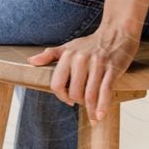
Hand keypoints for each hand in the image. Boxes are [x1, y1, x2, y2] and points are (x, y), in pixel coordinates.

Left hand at [27, 26, 141, 121]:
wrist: (117, 32)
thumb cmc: (92, 43)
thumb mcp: (69, 46)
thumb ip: (50, 54)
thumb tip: (31, 61)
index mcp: (68, 55)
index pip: (57, 84)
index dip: (61, 96)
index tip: (68, 100)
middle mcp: (81, 60)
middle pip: (74, 92)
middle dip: (78, 102)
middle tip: (83, 104)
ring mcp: (98, 65)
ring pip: (89, 94)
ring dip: (90, 109)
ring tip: (93, 117)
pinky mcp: (112, 69)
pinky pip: (105, 91)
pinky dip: (102, 105)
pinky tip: (100, 115)